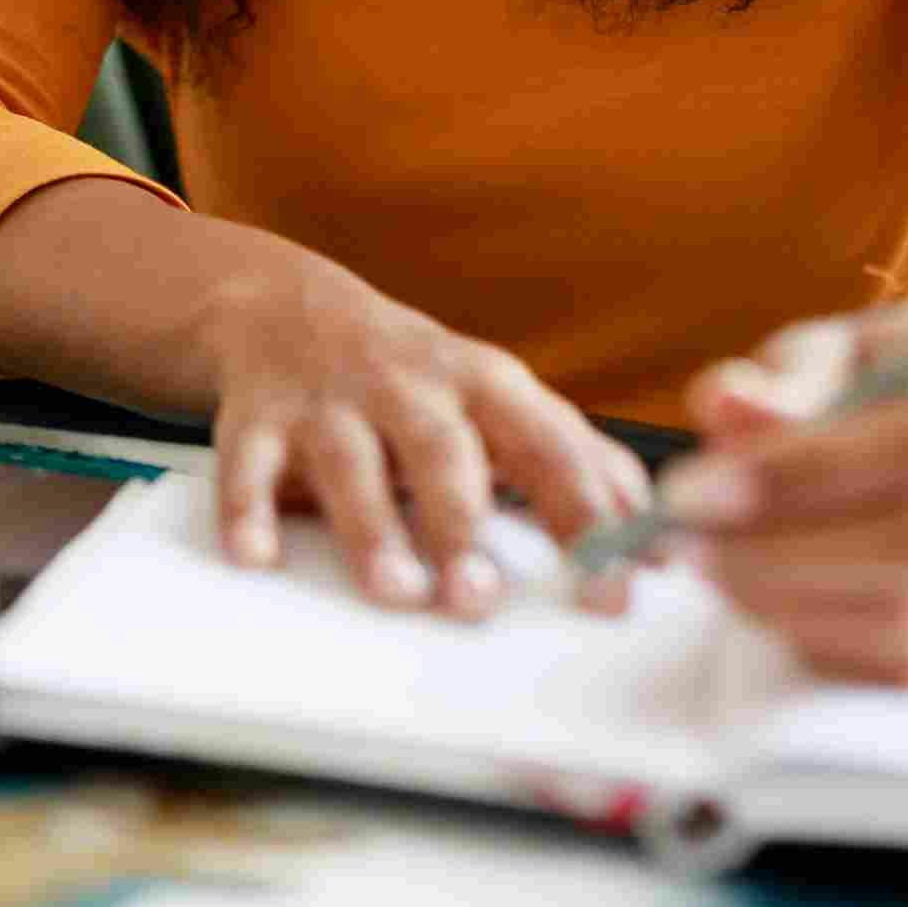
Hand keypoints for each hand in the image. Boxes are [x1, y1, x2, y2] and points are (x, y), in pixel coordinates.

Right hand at [197, 251, 657, 620]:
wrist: (283, 307)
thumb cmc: (416, 377)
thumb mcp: (499, 399)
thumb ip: (576, 461)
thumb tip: (660, 544)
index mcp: (484, 384)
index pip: (549, 448)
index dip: (584, 518)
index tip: (609, 589)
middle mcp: (408, 385)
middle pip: (443, 450)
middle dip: (462, 522)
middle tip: (479, 599)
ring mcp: (330, 400)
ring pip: (351, 462)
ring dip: (373, 528)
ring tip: (395, 591)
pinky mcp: (257, 416)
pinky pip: (247, 464)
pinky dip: (248, 510)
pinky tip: (257, 556)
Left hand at [660, 302, 907, 684]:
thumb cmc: (892, 386)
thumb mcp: (839, 351)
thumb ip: (784, 378)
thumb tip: (727, 407)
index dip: (800, 470)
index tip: (692, 488)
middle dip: (774, 544)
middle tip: (681, 535)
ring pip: (903, 609)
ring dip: (781, 594)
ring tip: (709, 559)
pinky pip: (898, 659)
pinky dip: (814, 631)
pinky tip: (763, 593)